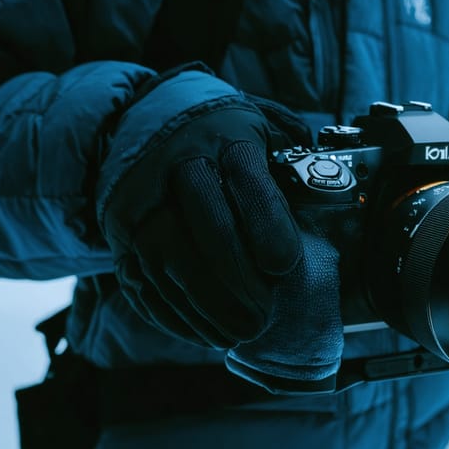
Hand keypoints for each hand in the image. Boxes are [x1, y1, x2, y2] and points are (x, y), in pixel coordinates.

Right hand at [97, 68, 301, 347]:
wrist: (147, 115)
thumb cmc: (221, 133)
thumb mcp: (263, 127)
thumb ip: (294, 160)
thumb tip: (330, 192)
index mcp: (224, 134)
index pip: (245, 176)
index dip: (266, 224)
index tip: (283, 266)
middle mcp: (175, 161)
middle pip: (203, 222)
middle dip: (236, 277)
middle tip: (262, 317)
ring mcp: (140, 196)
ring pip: (167, 256)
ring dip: (204, 305)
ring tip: (237, 333)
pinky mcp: (119, 228)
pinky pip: (139, 276)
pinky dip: (172, 311)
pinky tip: (202, 331)